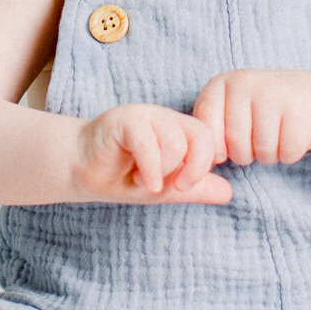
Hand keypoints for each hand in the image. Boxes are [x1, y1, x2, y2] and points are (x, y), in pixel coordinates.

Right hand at [74, 103, 231, 204]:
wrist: (81, 171)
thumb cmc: (122, 176)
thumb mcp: (166, 188)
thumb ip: (196, 189)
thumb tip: (229, 193)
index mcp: (179, 130)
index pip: (210, 139)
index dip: (204, 166)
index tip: (185, 186)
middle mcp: (165, 118)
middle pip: (200, 137)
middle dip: (190, 169)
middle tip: (171, 187)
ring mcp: (145, 116)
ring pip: (176, 143)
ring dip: (161, 172)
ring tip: (142, 179)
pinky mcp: (124, 120)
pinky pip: (148, 142)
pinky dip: (149, 169)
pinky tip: (140, 181)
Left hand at [192, 71, 310, 168]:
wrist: (309, 97)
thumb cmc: (259, 112)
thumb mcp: (230, 111)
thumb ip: (210, 132)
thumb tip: (202, 167)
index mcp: (222, 82)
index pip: (206, 127)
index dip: (216, 148)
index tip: (225, 150)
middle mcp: (246, 82)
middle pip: (235, 144)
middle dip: (245, 154)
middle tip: (255, 140)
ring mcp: (274, 94)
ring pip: (263, 152)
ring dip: (268, 156)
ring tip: (274, 135)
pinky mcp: (300, 112)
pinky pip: (287, 154)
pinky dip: (288, 155)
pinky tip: (290, 134)